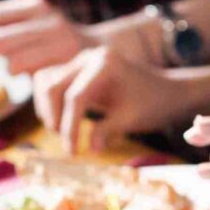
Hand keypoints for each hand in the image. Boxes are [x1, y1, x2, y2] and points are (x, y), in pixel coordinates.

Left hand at [0, 0, 87, 74]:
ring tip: (10, 70)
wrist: (104, 56)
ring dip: (0, 65)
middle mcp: (39, 13)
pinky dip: (19, 72)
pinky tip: (28, 74)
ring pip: (5, 51)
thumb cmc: (55, 49)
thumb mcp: (24, 36)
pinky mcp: (63, 51)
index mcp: (26, 7)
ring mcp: (53, 31)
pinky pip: (25, 66)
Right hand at [34, 45, 183, 150]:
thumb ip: (108, 131)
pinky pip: (50, 81)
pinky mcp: (76, 70)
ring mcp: (80, 61)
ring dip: (47, 108)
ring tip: (61, 131)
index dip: (70, 127)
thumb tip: (90, 149)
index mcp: (105, 64)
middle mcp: (88, 57)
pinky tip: (60, 121)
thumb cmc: (152, 104)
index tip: (73, 152)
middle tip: (67, 144)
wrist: (165, 92)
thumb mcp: (132, 119)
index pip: (75, 97)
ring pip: (45, 81)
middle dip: (55, 118)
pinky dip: (49, 102)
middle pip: (53, 86)